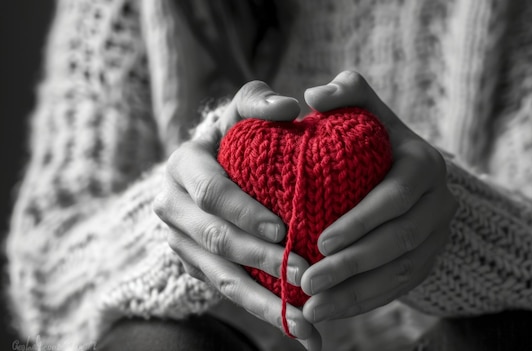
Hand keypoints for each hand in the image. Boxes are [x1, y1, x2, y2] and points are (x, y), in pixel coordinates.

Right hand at [154, 81, 321, 350]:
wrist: (209, 164)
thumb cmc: (234, 133)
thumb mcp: (240, 108)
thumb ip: (260, 100)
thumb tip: (291, 106)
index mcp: (184, 167)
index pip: (211, 193)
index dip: (244, 212)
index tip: (284, 229)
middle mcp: (174, 208)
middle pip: (216, 242)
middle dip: (260, 260)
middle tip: (304, 274)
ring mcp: (183, 244)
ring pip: (222, 279)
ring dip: (265, 304)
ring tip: (307, 326)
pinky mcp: (198, 267)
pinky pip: (230, 294)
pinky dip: (265, 312)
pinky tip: (301, 330)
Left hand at [300, 71, 457, 322]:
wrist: (402, 172)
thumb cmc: (370, 137)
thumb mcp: (364, 107)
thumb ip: (345, 92)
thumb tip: (313, 96)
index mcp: (424, 164)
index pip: (396, 197)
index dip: (361, 221)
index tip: (321, 241)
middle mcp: (439, 202)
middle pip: (399, 241)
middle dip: (353, 265)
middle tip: (309, 281)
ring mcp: (438, 235)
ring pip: (401, 273)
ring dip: (356, 294)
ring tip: (313, 308)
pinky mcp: (429, 260)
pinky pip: (400, 289)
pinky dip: (365, 303)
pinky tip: (331, 312)